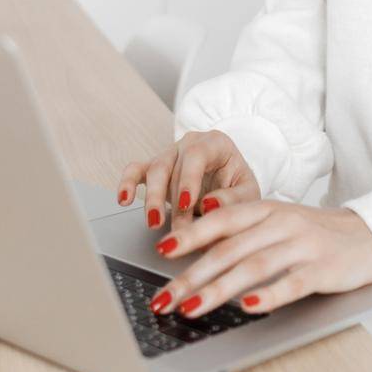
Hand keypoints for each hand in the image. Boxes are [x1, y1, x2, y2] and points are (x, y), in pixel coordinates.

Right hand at [116, 129, 260, 231]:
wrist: (231, 189)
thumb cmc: (240, 189)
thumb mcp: (248, 194)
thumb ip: (233, 199)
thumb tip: (210, 205)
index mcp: (216, 143)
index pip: (197, 154)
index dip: (189, 178)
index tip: (186, 204)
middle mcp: (190, 144)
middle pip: (172, 165)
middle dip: (172, 200)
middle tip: (176, 228)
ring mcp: (171, 154)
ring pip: (154, 170)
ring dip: (152, 199)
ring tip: (154, 222)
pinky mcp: (156, 169)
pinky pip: (136, 171)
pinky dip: (127, 183)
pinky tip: (123, 199)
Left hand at [144, 201, 371, 318]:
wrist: (370, 235)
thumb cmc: (316, 233)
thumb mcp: (277, 221)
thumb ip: (241, 230)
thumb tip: (194, 248)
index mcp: (267, 209)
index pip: (221, 220)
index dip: (190, 235)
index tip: (160, 250)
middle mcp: (281, 223)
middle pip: (229, 249)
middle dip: (191, 276)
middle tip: (165, 298)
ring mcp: (303, 245)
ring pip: (253, 266)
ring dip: (218, 290)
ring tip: (192, 308)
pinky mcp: (324, 269)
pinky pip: (292, 282)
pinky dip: (269, 295)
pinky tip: (249, 308)